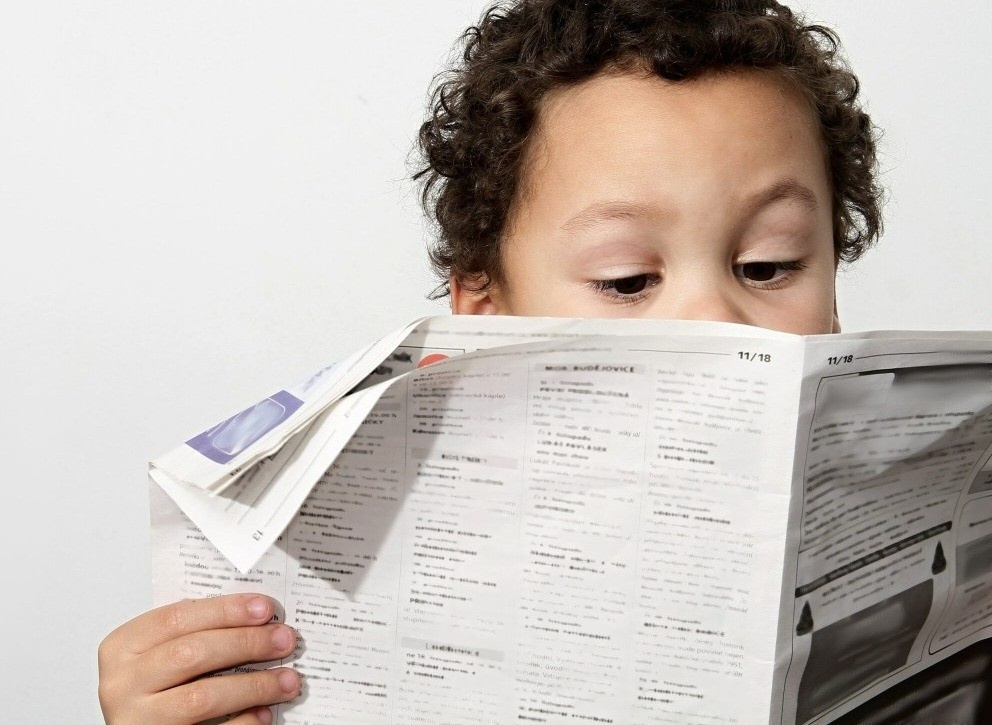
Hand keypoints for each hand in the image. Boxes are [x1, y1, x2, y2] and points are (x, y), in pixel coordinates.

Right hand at [98, 594, 300, 723]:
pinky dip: (242, 722)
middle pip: (192, 654)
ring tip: (287, 680)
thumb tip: (254, 616)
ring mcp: (137, 719)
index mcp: (123, 648)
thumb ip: (192, 632)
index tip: (263, 608)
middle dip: (246, 643)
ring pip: (202, 697)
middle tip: (283, 640)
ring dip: (253, 686)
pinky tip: (263, 713)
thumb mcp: (158, 652)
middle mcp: (123, 684)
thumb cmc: (150, 687)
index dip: (225, 611)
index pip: (177, 618)